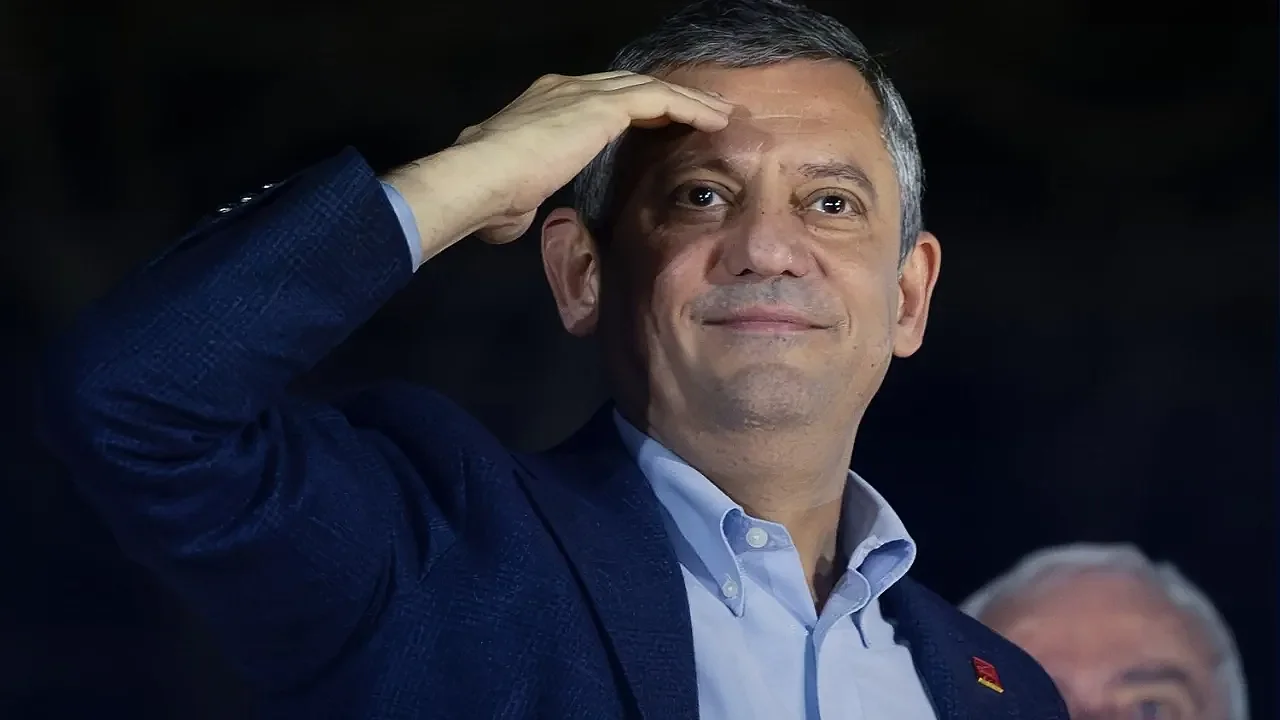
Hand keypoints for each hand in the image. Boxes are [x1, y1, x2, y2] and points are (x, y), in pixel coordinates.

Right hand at [385, 72, 733, 256]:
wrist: (480, 176)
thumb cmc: (489, 196)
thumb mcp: (510, 196)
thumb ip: (521, 198)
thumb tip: (514, 216)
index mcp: (543, 107)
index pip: (600, 100)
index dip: (634, 109)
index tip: (661, 125)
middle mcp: (565, 89)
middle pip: (631, 87)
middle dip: (670, 99)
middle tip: (704, 112)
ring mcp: (583, 93)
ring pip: (651, 89)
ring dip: (690, 101)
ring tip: (721, 114)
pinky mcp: (601, 105)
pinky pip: (659, 100)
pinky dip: (689, 108)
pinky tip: (714, 121)